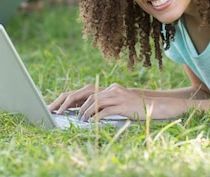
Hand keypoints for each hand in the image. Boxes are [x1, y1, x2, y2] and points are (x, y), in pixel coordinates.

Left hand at [50, 83, 177, 120]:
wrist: (153, 105)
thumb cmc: (133, 107)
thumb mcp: (116, 102)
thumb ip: (102, 104)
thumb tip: (83, 111)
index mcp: (106, 88)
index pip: (82, 91)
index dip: (68, 98)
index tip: (56, 106)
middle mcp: (110, 89)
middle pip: (84, 93)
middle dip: (69, 103)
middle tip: (59, 112)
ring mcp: (116, 96)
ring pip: (94, 102)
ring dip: (83, 112)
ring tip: (79, 120)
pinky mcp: (122, 105)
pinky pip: (105, 110)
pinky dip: (96, 117)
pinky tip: (91, 122)